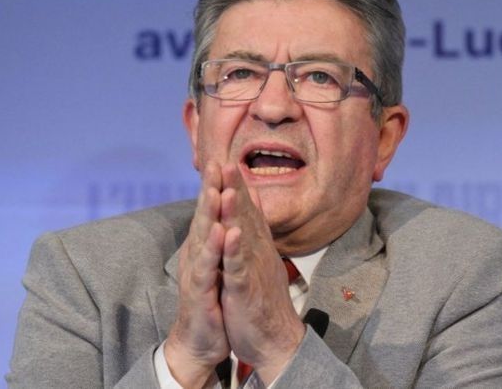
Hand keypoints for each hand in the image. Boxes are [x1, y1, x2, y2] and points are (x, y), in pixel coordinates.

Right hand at [165, 163, 229, 387]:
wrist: (200, 341)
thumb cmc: (213, 300)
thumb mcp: (220, 264)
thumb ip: (223, 238)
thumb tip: (228, 214)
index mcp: (204, 246)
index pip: (211, 211)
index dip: (217, 185)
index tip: (225, 157)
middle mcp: (197, 254)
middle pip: (204, 216)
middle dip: (210, 188)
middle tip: (215, 161)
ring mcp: (197, 272)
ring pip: (203, 237)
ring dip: (211, 213)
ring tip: (219, 190)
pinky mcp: (200, 291)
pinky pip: (208, 267)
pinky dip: (215, 249)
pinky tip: (222, 233)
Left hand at [219, 163, 305, 384]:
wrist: (275, 340)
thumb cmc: (262, 300)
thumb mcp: (259, 259)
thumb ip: (256, 229)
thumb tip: (255, 201)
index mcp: (255, 246)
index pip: (246, 210)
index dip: (236, 186)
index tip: (226, 160)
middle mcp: (257, 253)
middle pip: (245, 216)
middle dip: (235, 189)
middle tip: (226, 161)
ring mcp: (252, 270)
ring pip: (242, 236)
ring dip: (235, 212)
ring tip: (227, 188)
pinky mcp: (246, 290)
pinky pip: (239, 267)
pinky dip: (235, 250)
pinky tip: (231, 233)